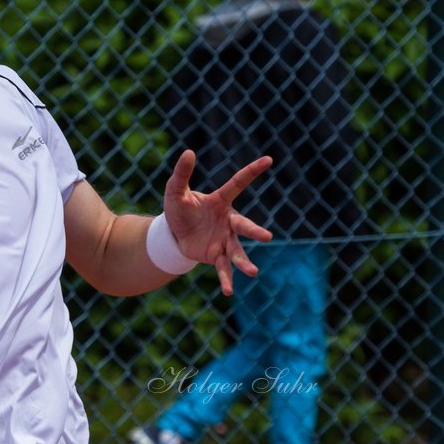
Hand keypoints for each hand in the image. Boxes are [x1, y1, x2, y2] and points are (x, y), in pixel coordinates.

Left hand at [163, 149, 273, 295]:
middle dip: (254, 231)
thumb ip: (182, 173)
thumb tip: (188, 152)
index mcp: (220, 201)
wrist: (174, 233)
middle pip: (243, 226)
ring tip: (252, 272)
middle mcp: (228, 221)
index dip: (252, 171)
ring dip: (244, 262)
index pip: (238, 183)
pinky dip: (226, 280)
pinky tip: (228, 292)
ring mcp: (224, 240)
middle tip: (266, 237)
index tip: (269, 159)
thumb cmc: (179, 208)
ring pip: (237, 251)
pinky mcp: (216, 256)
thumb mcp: (175, 191)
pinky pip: (223, 269)